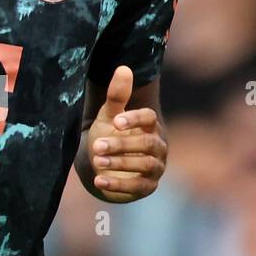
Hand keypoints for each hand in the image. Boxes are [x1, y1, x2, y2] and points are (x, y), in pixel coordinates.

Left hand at [87, 65, 166, 202]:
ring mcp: (155, 167)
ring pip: (145, 165)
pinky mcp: (148, 186)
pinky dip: (118, 185)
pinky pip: (138, 187)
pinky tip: (99, 181)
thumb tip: (124, 68)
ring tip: (97, 161)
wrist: (105, 164)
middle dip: (122, 145)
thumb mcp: (109, 116)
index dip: (134, 119)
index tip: (115, 122)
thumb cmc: (110, 135)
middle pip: (147, 144)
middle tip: (97, 146)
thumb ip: (117, 96)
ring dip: (120, 163)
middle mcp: (158, 146)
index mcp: (150, 125)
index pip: (149, 118)